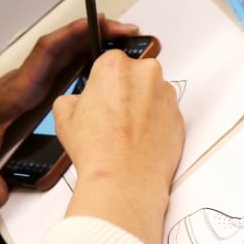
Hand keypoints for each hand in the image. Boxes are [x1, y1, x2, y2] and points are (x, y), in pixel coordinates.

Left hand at [0, 15, 139, 205]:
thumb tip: (0, 194)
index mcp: (19, 88)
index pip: (45, 53)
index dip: (70, 35)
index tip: (93, 25)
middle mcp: (28, 78)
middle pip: (64, 45)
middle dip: (94, 32)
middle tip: (124, 30)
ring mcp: (32, 80)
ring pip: (65, 52)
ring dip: (91, 42)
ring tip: (121, 39)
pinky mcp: (35, 87)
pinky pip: (63, 65)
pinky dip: (83, 57)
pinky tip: (102, 61)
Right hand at [53, 50, 184, 243]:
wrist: (125, 181)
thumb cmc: (99, 151)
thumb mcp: (64, 117)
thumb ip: (71, 99)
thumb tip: (76, 101)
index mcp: (115, 66)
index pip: (108, 63)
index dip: (102, 83)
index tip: (100, 97)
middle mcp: (145, 73)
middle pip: (133, 74)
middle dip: (124, 91)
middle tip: (111, 117)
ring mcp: (166, 95)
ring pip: (151, 93)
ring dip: (141, 106)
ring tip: (125, 132)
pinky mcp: (180, 116)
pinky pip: (165, 113)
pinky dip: (155, 122)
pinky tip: (140, 139)